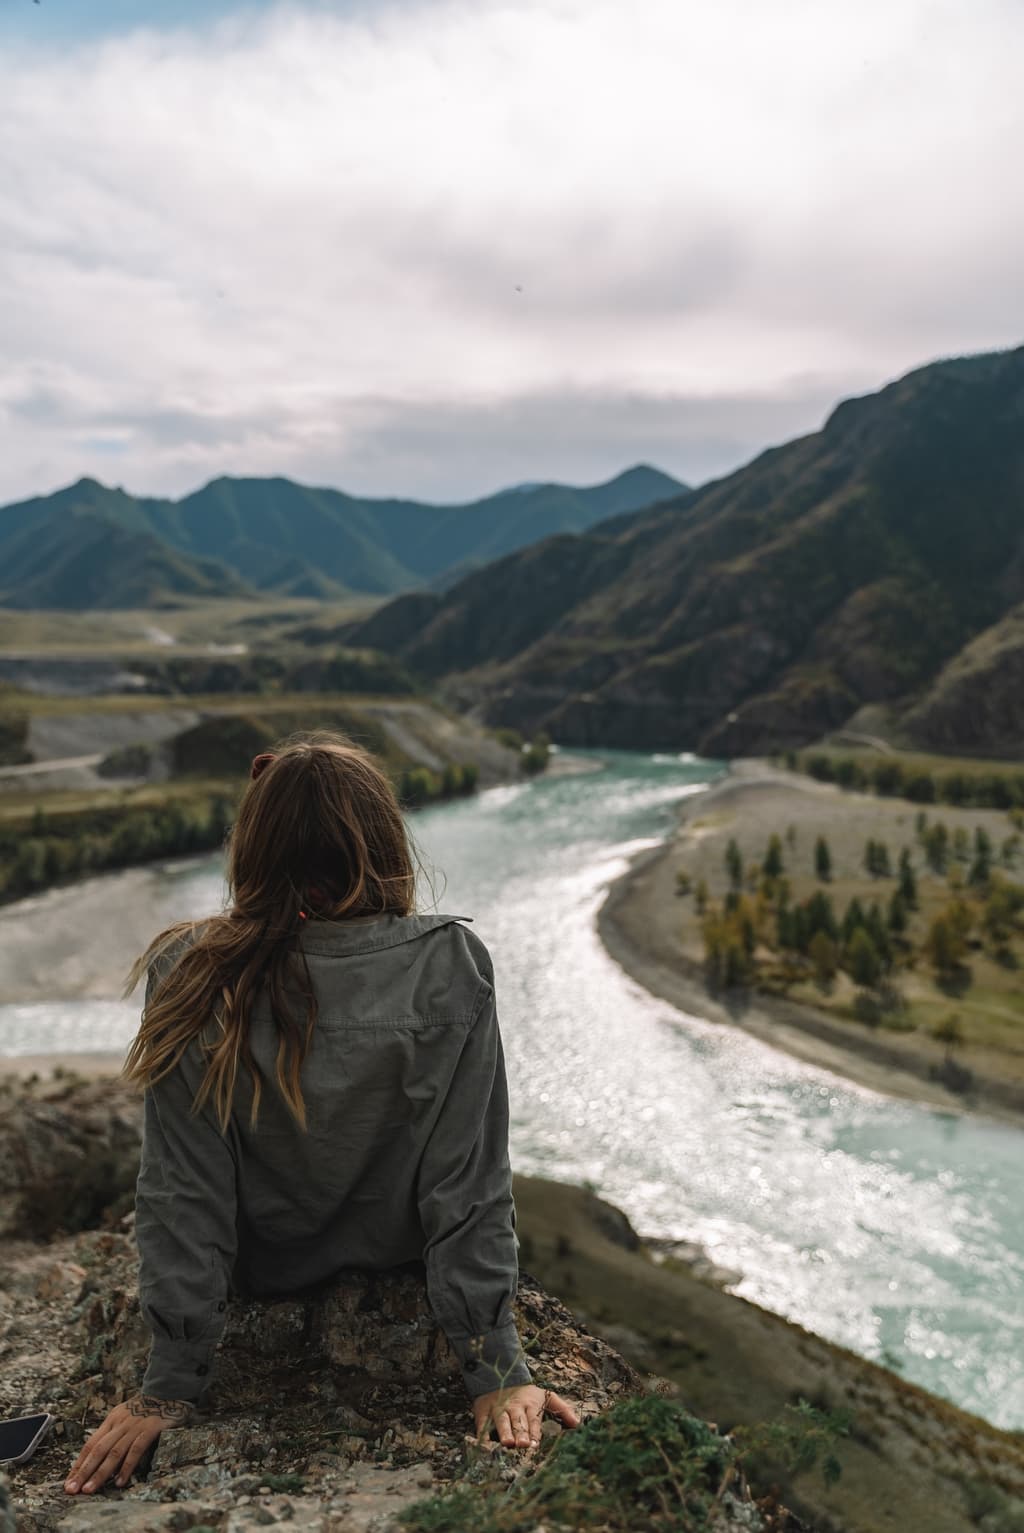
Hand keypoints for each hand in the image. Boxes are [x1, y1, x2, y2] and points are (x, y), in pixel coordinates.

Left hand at [64, 1395, 193, 1494]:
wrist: (168, 1391)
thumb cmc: (144, 1409)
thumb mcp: (124, 1416)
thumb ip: (112, 1433)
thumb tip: (95, 1457)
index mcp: (111, 1420)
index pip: (90, 1444)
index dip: (78, 1464)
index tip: (69, 1482)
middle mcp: (120, 1423)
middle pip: (98, 1450)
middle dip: (83, 1471)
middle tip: (72, 1489)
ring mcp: (135, 1427)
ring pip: (114, 1452)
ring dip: (100, 1472)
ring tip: (89, 1489)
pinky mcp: (150, 1429)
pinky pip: (136, 1450)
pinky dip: (126, 1467)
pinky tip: (120, 1482)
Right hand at [472, 1383, 579, 1450]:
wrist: (499, 1376)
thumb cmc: (527, 1394)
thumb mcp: (546, 1396)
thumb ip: (563, 1409)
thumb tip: (578, 1424)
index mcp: (530, 1404)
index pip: (533, 1419)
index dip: (534, 1431)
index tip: (536, 1443)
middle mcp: (514, 1407)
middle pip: (518, 1421)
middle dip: (521, 1433)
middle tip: (523, 1445)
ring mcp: (498, 1409)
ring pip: (501, 1422)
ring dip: (504, 1432)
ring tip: (508, 1443)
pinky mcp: (484, 1413)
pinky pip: (483, 1424)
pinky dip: (483, 1435)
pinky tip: (484, 1445)